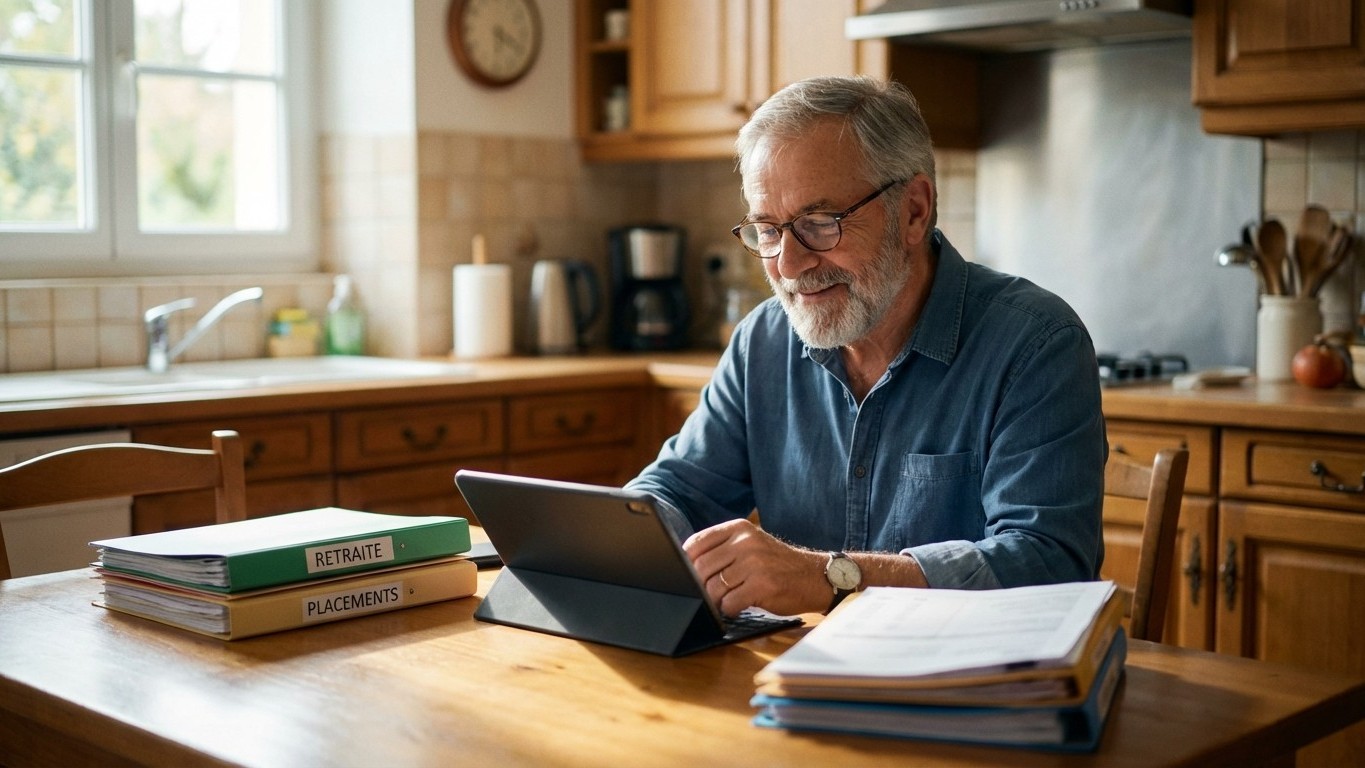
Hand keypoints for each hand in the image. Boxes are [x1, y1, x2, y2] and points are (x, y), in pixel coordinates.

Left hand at [683, 519, 828, 616]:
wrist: (814, 576)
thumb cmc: (776, 563)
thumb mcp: (750, 544)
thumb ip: (721, 548)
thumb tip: (686, 566)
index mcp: (739, 529)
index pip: (696, 543)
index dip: (687, 563)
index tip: (689, 574)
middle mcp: (746, 542)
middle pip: (701, 568)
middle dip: (701, 586)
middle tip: (710, 593)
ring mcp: (755, 563)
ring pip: (713, 588)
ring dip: (715, 600)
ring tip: (727, 600)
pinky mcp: (762, 585)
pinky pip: (729, 603)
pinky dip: (729, 609)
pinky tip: (739, 605)